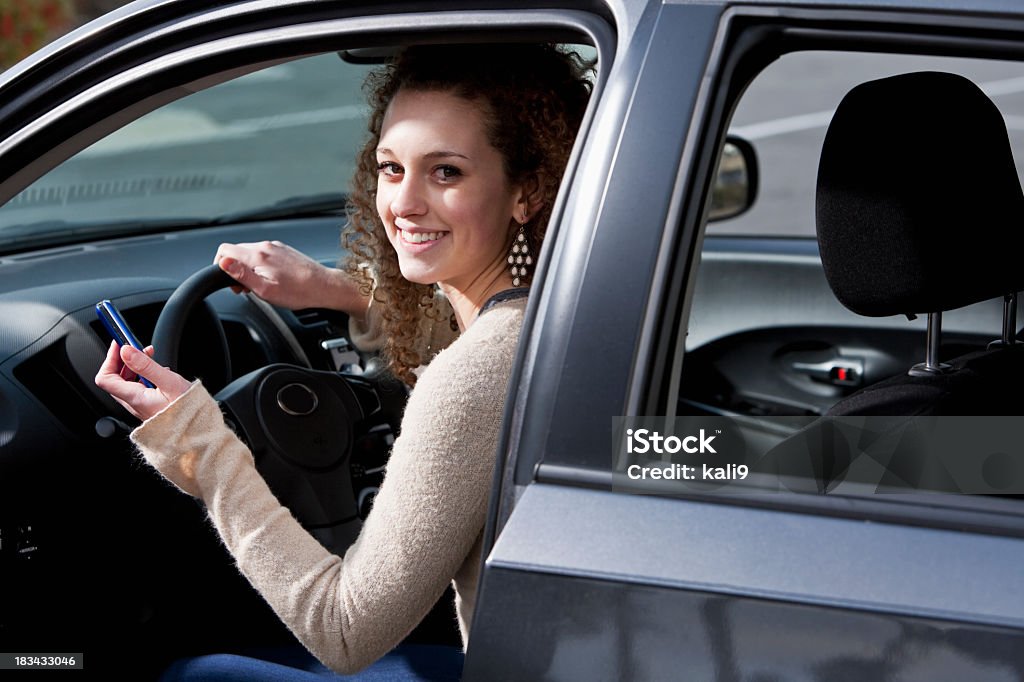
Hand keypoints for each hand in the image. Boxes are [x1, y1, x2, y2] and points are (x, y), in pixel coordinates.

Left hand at [95, 341, 192, 421]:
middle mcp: (133, 403)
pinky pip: (138, 387)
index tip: (120, 345)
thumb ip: (146, 366)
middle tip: (135, 346)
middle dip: (123, 359)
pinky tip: (158, 370)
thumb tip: (126, 351)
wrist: (197, 432)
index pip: (105, 377)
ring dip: (134, 365)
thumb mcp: (169, 383)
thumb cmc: (187, 412)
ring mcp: (140, 405)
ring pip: (127, 381)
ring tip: (150, 356)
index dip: (110, 359)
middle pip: (115, 378)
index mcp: (134, 397)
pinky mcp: (149, 406)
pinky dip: (144, 374)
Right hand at [213, 240, 332, 309]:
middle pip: (236, 251)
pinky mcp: (284, 250)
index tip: (229, 281)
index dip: (220, 266)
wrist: (325, 287)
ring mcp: (276, 247)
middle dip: (234, 269)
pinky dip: (260, 266)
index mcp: (258, 255)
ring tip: (259, 285)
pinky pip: (263, 254)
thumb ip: (242, 275)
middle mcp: (266, 246)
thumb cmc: (299, 292)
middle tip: (244, 288)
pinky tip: (270, 279)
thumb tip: (223, 262)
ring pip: (250, 253)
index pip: (224, 250)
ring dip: (247, 268)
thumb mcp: (265, 290)